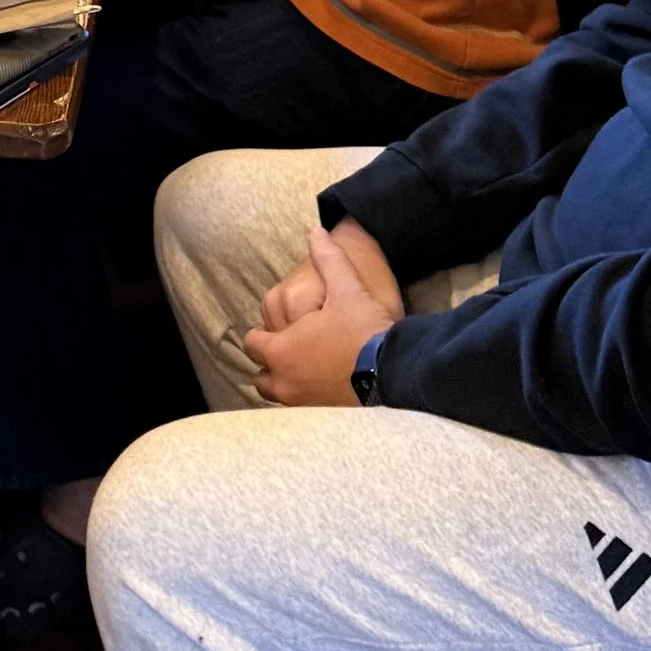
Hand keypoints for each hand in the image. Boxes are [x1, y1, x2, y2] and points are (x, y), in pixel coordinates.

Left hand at [248, 222, 403, 410]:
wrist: (397, 371)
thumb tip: (315, 232)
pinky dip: (303, 399)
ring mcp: (303, 405)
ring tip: (303, 369)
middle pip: (261, 376)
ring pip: (279, 396)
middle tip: (290, 349)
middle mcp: (285, 383)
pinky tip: (322, 385)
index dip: (262, 333)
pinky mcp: (323, 418)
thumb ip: (327, 258)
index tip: (278, 328)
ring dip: (284, 382)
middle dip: (270, 362)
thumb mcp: (346, 288)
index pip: (253, 343)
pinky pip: (300, 410)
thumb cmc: (364, 331)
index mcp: (281, 351)